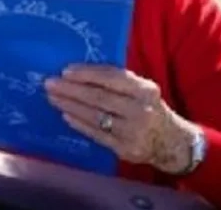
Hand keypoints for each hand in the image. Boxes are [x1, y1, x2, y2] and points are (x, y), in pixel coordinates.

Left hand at [44, 64, 198, 173]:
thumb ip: (116, 80)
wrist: (171, 141)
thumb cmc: (148, 107)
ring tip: (53, 98)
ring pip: (95, 116)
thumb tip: (78, 72)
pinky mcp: (125, 149)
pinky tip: (65, 115)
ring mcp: (133, 131)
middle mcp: (141, 109)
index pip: (112, 77)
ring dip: (70, 106)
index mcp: (145, 89)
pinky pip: (96, 134)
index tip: (65, 71)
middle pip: (99, 97)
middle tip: (49, 84)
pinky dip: (79, 124)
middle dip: (71, 89)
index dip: (87, 73)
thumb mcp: (141, 90)